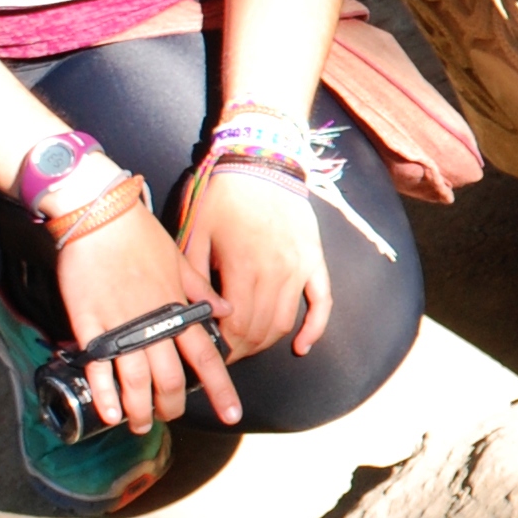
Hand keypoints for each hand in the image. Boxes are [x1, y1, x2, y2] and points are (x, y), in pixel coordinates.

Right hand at [57, 201, 241, 428]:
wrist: (100, 217)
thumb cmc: (141, 236)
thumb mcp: (180, 261)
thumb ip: (201, 292)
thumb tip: (226, 312)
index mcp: (179, 310)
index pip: (207, 359)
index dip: (220, 390)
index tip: (232, 414)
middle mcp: (154, 325)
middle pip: (171, 381)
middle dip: (172, 406)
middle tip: (169, 418)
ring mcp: (121, 328)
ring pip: (136, 383)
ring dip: (139, 411)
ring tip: (139, 424)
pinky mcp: (90, 326)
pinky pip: (100, 369)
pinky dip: (106, 395)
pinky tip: (110, 414)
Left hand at [180, 169, 331, 364]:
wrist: (263, 162)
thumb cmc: (224, 196)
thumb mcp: (197, 232)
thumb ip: (196, 277)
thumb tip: (203, 316)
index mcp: (243, 266)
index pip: (236, 327)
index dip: (223, 348)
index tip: (211, 354)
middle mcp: (276, 272)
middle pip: (260, 330)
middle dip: (240, 350)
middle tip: (224, 355)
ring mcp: (300, 268)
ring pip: (285, 321)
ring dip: (266, 342)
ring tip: (248, 347)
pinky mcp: (315, 262)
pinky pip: (322, 303)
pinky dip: (314, 329)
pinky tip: (302, 348)